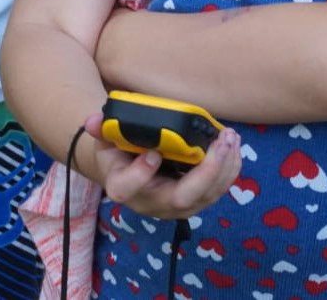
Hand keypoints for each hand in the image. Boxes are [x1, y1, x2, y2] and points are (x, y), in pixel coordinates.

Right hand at [83, 111, 240, 220]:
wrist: (128, 170)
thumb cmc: (117, 152)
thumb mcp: (104, 140)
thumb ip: (101, 129)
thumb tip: (93, 120)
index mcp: (123, 188)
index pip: (128, 189)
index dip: (140, 174)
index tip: (153, 153)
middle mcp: (152, 204)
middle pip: (181, 198)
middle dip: (206, 172)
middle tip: (220, 143)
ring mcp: (175, 206)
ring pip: (205, 197)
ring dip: (224, 168)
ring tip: (231, 138)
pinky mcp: (194, 201)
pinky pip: (215, 191)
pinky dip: (228, 170)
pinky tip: (233, 147)